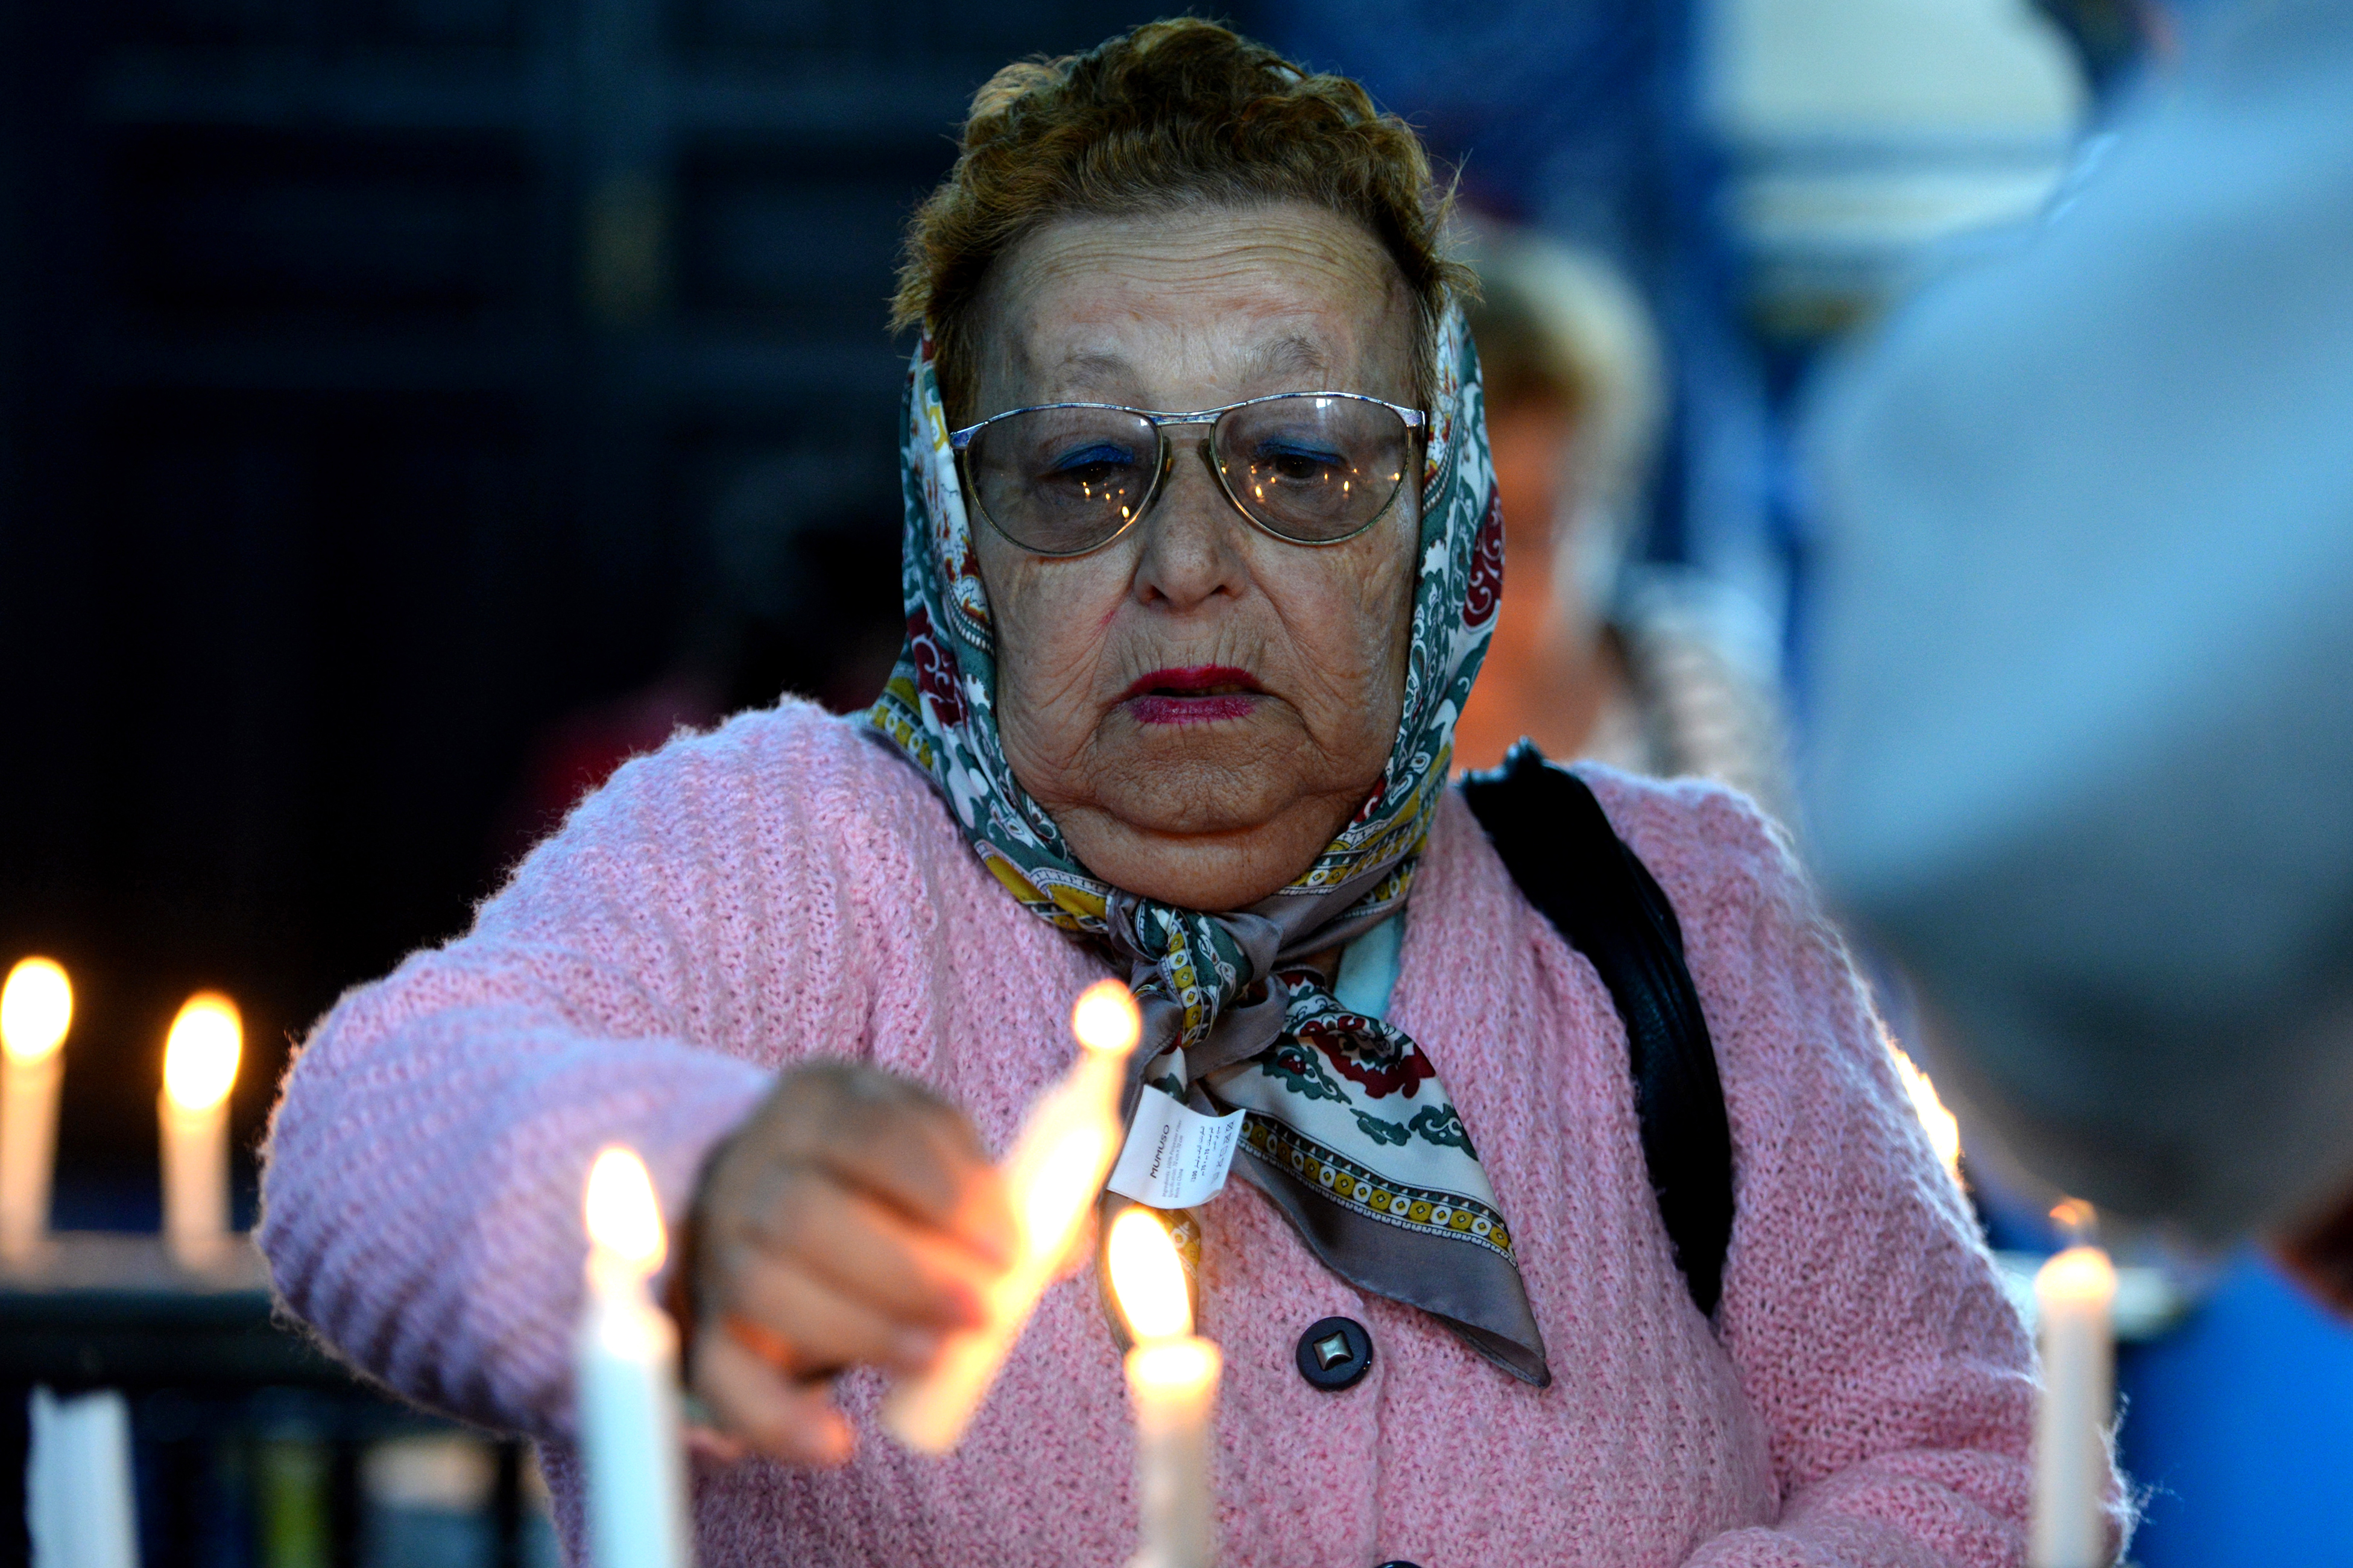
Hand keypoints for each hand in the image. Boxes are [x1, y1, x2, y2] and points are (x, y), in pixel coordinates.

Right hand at [679, 1062, 1013, 1464]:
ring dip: (858, 1331)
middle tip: (980, 1312)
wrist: (774, 1195)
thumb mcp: (934, 1155)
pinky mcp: (707, 1323)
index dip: (942, 1190)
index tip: (1005, 1250)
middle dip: (902, 1269)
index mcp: (820, 1103)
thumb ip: (993, 1193)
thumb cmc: (881, 1178)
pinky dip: (776, 1417)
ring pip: (764, 1288)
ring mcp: (721, 1246)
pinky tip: (839, 1443)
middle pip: (804, 1212)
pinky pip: (720, 1374)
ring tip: (934, 1358)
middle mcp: (754, 1167)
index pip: (871, 1131)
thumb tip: (1063, 1250)